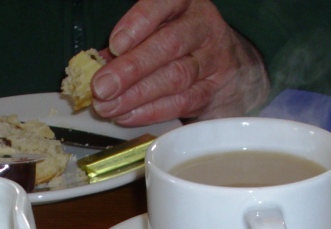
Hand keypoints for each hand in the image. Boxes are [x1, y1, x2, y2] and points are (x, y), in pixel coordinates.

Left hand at [91, 0, 270, 125]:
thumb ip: (130, 43)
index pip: (163, 4)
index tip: (115, 45)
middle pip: (169, 46)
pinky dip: (151, 111)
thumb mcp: (158, 29)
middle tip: (102, 87)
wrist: (231, 65)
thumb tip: (99, 65)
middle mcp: (202, 26)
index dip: (139, 23)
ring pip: (175, 77)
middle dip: (131, 69)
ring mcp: (213, 59)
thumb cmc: (182, 40)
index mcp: (185, 2)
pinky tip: (128, 115)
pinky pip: (182, 102)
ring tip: (109, 106)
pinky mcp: (213, 90)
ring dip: (137, 95)